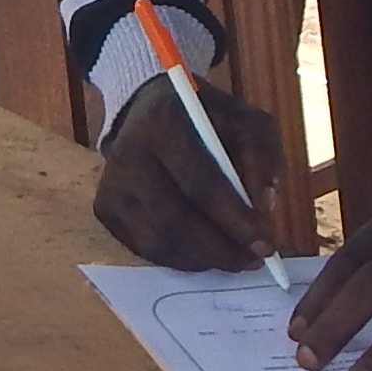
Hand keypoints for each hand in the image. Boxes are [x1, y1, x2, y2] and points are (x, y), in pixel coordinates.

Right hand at [94, 72, 283, 272]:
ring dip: (202, 258)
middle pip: (175, 219)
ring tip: (233, 258)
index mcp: (163, 122)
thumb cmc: (207, 119)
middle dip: (220, 248)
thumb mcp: (246, 122)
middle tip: (252, 261)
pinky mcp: (105, 208)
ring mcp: (111, 184)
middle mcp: (128, 153)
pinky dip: (180, 259)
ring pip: (158, 241)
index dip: (235, 219)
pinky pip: (144, 248)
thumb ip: (262, 158)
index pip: (201, 182)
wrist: (150, 110)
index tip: (265, 245)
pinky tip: (204, 252)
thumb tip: (263, 209)